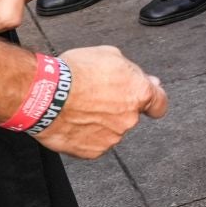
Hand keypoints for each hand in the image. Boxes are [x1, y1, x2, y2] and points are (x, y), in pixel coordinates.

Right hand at [33, 46, 167, 158]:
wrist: (45, 95)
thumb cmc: (75, 73)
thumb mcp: (109, 55)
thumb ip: (133, 71)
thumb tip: (148, 80)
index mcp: (139, 93)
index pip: (160, 104)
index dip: (153, 102)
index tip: (149, 103)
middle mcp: (129, 118)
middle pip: (129, 114)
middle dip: (117, 107)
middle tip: (95, 96)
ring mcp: (112, 137)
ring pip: (110, 129)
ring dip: (100, 121)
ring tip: (79, 107)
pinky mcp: (93, 151)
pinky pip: (93, 142)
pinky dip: (85, 135)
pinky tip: (73, 121)